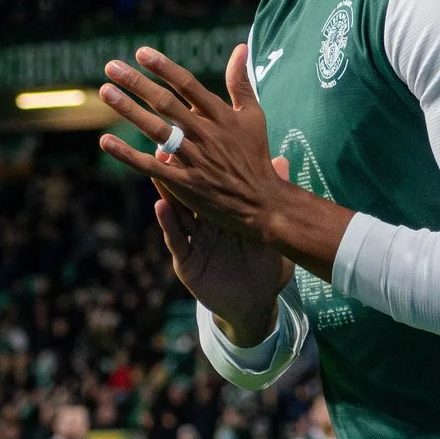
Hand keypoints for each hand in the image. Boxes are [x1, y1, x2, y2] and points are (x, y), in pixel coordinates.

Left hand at [100, 44, 351, 278]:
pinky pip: (150, 166)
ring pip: (156, 130)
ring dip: (128, 110)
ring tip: (106, 91)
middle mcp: (206, 135)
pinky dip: (127, 154)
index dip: (164, 68)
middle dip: (137, 83)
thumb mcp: (253, 115)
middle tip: (111, 66)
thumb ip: (241, 81)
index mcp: (222, 116)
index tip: (141, 52)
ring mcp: (194, 160)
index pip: (188, 86)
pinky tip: (105, 141)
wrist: (261, 202)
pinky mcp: (184, 184)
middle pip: (166, 104)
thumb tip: (239, 47)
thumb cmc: (254, 155)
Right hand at [156, 155, 292, 342]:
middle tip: (168, 142)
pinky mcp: (186, 262)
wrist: (254, 304)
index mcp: (225, 214)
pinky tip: (160, 206)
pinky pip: (175, 241)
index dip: (202, 161)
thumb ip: (273, 201)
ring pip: (176, 211)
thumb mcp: (271, 234)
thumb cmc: (264, 268)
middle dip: (177, 170)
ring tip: (156, 166)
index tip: (197, 134)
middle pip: (188, 191)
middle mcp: (205, 224)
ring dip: (165, 191)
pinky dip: (168, 224)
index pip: (211, 183)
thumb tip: (283, 162)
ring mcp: (193, 242)